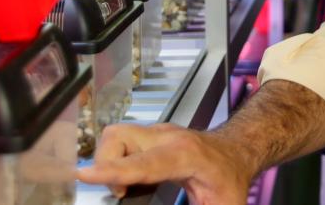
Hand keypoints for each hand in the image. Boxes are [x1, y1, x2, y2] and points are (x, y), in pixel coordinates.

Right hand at [77, 123, 255, 204]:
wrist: (237, 151)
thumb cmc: (230, 179)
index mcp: (185, 156)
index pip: (142, 163)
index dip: (113, 170)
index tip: (86, 175)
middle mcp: (167, 138)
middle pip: (119, 138)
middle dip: (105, 165)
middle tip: (122, 191)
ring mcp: (157, 132)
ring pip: (116, 135)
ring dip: (109, 160)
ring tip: (125, 185)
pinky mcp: (150, 135)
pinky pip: (121, 139)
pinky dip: (115, 158)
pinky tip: (129, 176)